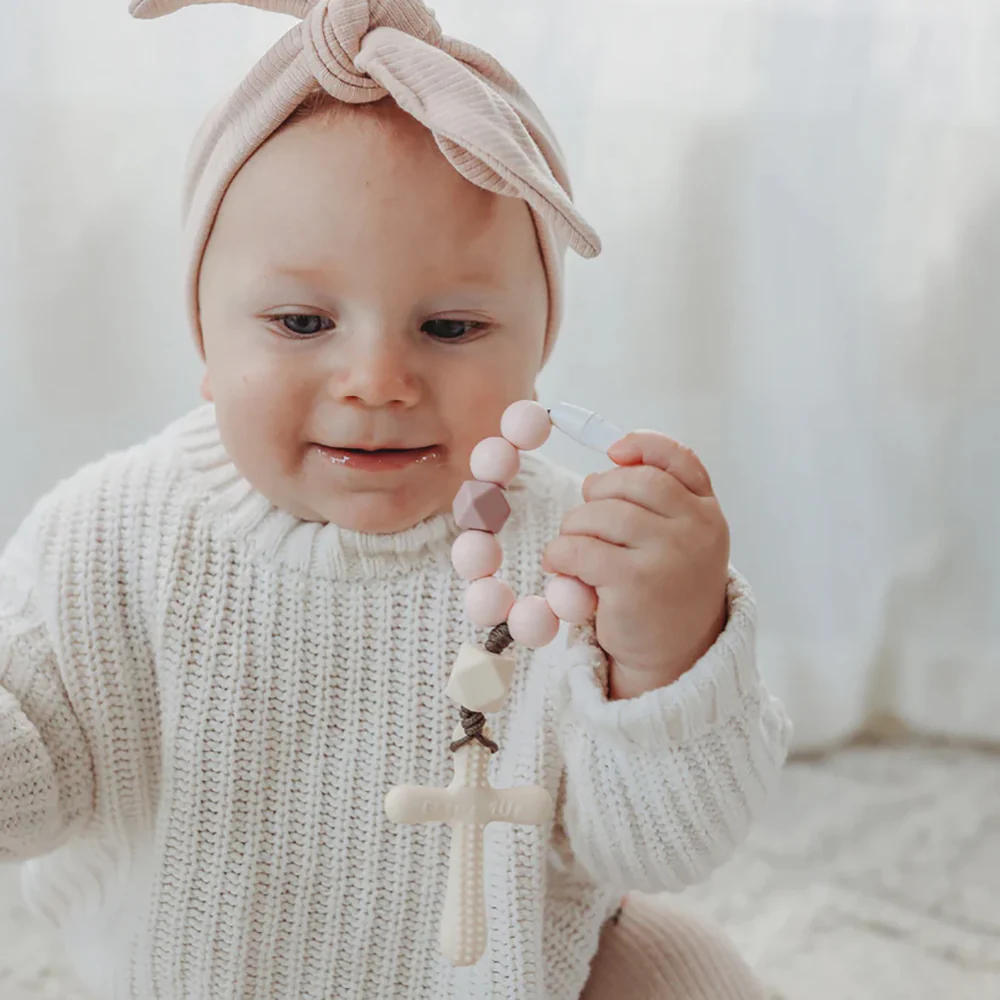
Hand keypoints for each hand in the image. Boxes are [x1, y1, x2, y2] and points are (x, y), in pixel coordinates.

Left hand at [541, 431, 729, 699]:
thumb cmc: (668, 588)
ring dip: (574, 526)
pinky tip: (561, 567)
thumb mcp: (681, 540)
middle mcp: (697, 529)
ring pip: (601, 513)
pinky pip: (580, 549)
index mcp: (708, 512)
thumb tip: (607, 464)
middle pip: (632, 481)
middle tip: (585, 517)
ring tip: (572, 547)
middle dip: (597, 491)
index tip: (614, 451)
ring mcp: (670, 555)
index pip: (680, 460)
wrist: (677, 656)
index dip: (644, 445)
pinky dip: (560, 554)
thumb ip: (661, 500)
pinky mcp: (636, 583)